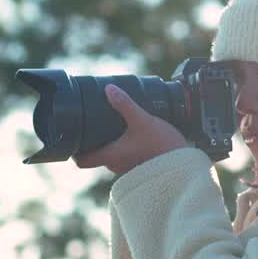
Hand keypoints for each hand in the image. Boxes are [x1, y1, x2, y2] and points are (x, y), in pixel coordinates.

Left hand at [73, 84, 190, 174]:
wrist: (185, 166)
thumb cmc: (162, 147)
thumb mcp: (142, 120)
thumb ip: (125, 104)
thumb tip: (109, 89)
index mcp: (111, 156)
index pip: (83, 161)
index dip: (74, 152)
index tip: (72, 141)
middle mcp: (117, 166)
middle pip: (98, 156)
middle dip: (95, 142)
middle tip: (94, 125)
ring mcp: (129, 169)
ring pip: (113, 157)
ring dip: (112, 144)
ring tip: (114, 127)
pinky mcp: (142, 167)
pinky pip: (127, 158)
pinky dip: (126, 148)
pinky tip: (134, 136)